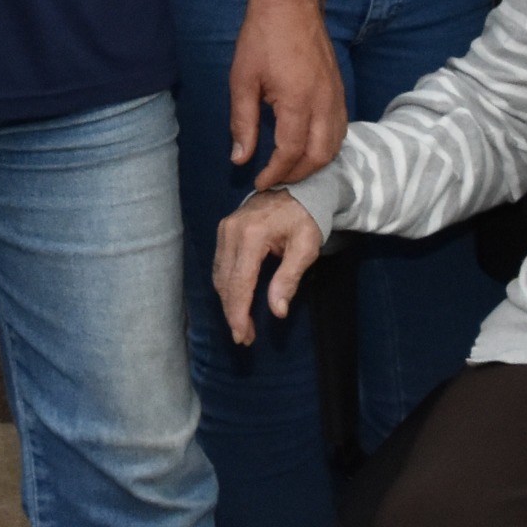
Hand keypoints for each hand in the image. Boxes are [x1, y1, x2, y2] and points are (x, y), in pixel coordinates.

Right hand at [213, 186, 326, 344]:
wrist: (300, 189)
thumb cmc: (306, 218)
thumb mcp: (306, 247)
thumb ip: (289, 278)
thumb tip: (278, 311)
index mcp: (252, 235)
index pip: (240, 282)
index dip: (239, 313)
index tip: (243, 336)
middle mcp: (232, 231)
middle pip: (226, 282)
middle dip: (233, 313)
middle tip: (244, 337)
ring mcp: (225, 229)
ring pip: (219, 275)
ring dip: (228, 302)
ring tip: (242, 325)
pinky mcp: (224, 230)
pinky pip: (220, 265)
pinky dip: (226, 286)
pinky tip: (236, 301)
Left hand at [229, 0, 345, 185]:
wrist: (289, 3)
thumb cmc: (262, 38)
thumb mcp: (242, 81)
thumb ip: (242, 123)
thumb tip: (240, 159)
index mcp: (298, 102)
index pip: (291, 153)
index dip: (275, 173)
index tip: (259, 183)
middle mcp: (324, 103)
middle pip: (320, 156)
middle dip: (297, 175)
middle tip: (276, 180)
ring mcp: (336, 96)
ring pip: (335, 145)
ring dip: (315, 163)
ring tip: (291, 169)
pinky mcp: (339, 89)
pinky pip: (341, 128)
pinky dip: (327, 146)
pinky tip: (309, 147)